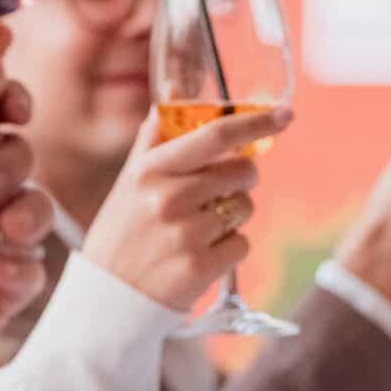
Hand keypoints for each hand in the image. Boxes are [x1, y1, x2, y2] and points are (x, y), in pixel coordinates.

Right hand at [83, 105, 292, 310]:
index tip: (284, 115)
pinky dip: (228, 248)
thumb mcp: (128, 184)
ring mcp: (184, 234)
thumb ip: (153, 141)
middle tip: (217, 193)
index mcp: (150, 171)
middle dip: (241, 179)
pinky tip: (199, 255)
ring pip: (245, 208)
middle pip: (242, 171)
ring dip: (233, 216)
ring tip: (198, 230)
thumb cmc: (121, 234)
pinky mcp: (200, 267)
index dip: (255, 122)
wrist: (107, 298)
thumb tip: (171, 92)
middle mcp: (167, 198)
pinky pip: (242, 243)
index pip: (213, 135)